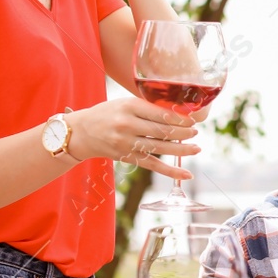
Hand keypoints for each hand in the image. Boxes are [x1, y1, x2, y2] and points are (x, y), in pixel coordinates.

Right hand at [65, 96, 199, 177]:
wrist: (81, 132)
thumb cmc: (107, 114)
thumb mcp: (125, 103)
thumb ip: (148, 107)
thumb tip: (179, 112)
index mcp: (129, 106)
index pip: (161, 113)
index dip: (181, 118)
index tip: (192, 120)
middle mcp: (127, 124)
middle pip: (163, 130)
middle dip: (184, 133)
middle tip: (195, 132)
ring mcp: (126, 143)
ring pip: (161, 148)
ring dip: (182, 150)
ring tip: (196, 148)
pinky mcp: (127, 157)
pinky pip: (153, 165)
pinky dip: (171, 171)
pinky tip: (186, 174)